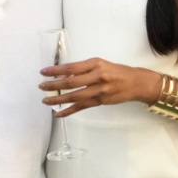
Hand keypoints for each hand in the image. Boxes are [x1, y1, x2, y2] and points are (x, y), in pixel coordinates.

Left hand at [39, 57, 158, 116]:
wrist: (135, 82)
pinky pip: (81, 107)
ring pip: (74, 97)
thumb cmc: (116, 71)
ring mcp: (99, 91)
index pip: (71, 68)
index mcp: (95, 64)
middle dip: (53, 85)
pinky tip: (59, 113)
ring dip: (58, 99)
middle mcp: (97, 76)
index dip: (56, 70)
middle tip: (41, 86)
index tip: (43, 72)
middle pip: (71, 83)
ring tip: (45, 100)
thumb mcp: (100, 64)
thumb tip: (64, 75)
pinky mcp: (100, 101)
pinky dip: (69, 111)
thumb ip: (84, 69)